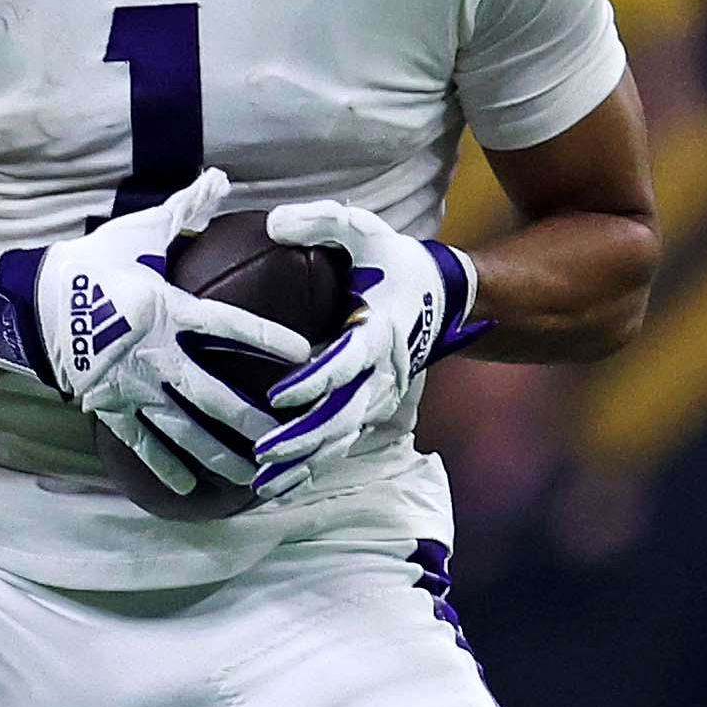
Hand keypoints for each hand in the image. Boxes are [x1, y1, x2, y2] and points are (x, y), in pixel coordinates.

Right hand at [0, 169, 313, 496]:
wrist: (29, 304)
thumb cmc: (93, 264)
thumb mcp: (139, 233)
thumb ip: (185, 209)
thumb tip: (220, 176)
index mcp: (167, 309)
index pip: (227, 325)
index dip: (265, 337)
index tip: (304, 351)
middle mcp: (153, 353)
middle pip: (211, 392)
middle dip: (250, 418)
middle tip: (288, 438)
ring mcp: (130, 384)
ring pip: (181, 427)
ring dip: (217, 453)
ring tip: (252, 475)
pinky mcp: (109, 404)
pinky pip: (140, 442)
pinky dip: (164, 466)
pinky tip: (190, 491)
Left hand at [248, 200, 475, 495]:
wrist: (443, 298)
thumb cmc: (393, 261)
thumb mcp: (364, 229)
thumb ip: (322, 221)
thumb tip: (272, 223)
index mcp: (379, 332)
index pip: (345, 362)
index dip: (314, 381)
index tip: (278, 396)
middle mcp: (382, 372)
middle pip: (343, 415)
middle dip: (303, 438)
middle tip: (263, 454)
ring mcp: (379, 395)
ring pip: (342, 438)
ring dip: (304, 463)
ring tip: (263, 483)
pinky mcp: (371, 408)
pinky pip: (341, 443)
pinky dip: (312, 466)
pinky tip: (278, 485)